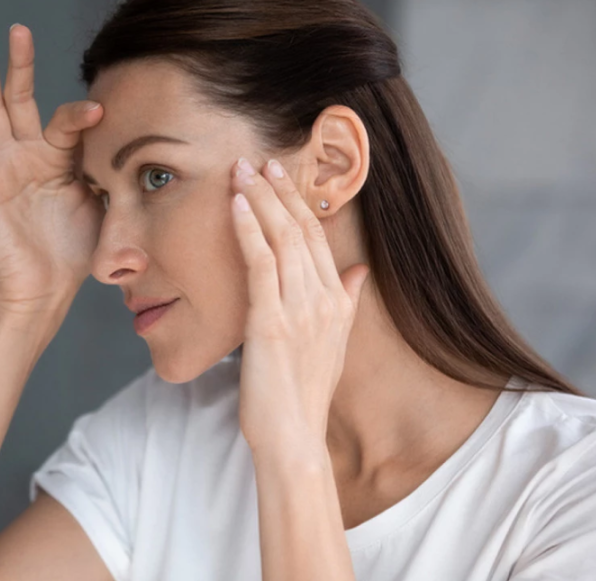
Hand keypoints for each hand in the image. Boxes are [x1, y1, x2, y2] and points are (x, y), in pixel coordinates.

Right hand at [0, 25, 104, 314]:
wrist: (45, 289)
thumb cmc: (75, 252)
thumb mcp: (106, 206)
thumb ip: (114, 175)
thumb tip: (146, 155)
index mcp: (62, 159)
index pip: (68, 121)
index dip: (82, 115)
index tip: (100, 112)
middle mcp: (31, 155)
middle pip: (22, 99)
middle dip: (19, 63)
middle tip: (17, 28)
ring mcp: (5, 167)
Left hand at [230, 157, 368, 455]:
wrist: (294, 436)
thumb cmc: (304, 393)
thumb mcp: (334, 343)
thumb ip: (347, 301)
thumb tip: (360, 270)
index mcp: (337, 302)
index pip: (317, 237)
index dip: (297, 202)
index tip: (280, 175)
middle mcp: (323, 299)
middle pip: (300, 229)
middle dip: (277, 190)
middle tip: (257, 159)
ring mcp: (298, 309)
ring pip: (280, 238)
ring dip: (259, 199)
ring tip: (241, 170)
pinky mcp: (271, 321)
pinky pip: (259, 263)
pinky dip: (248, 229)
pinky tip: (235, 205)